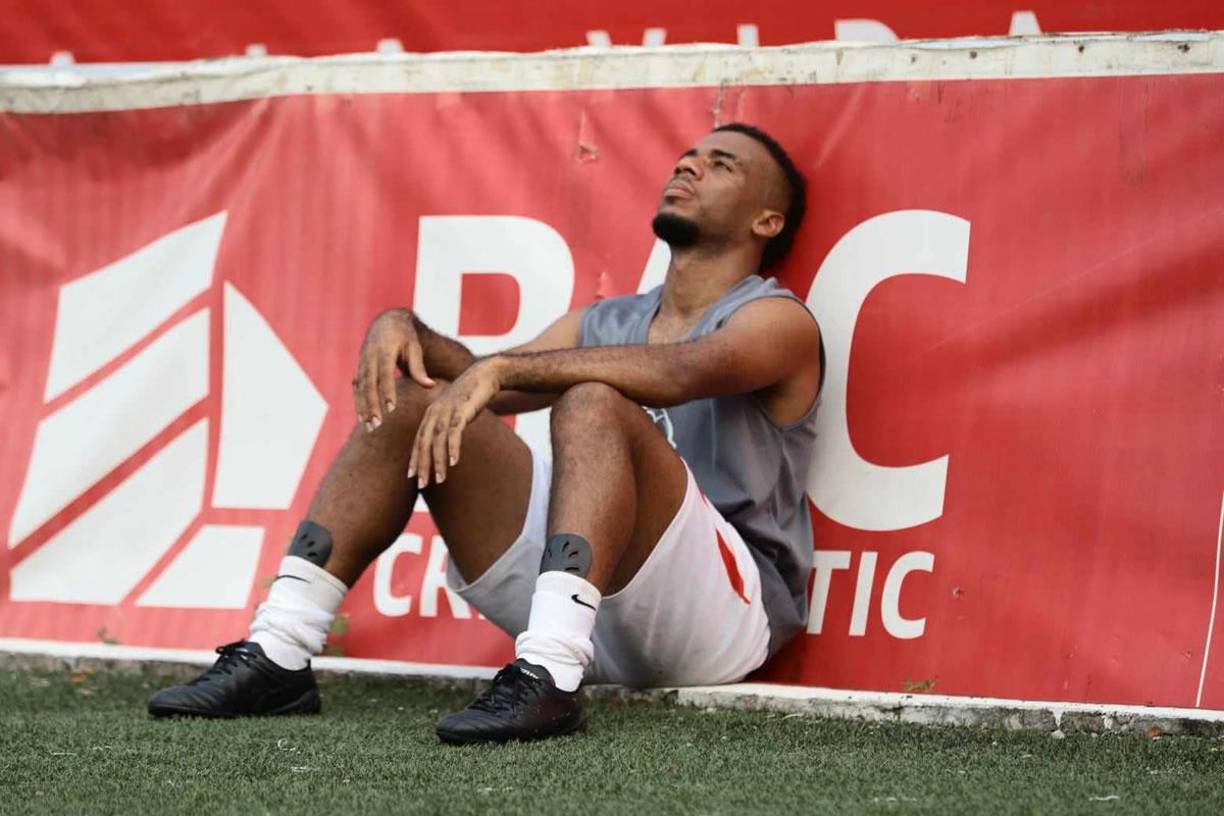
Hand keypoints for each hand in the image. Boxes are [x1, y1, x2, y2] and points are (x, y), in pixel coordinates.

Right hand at [353, 309, 434, 431]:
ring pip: (360, 388)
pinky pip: (357, 388)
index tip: (391, 409)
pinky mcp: (360, 368)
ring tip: (369, 427)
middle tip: (377, 424)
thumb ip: (419, 368)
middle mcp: (370, 357)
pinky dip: (359, 403)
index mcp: (384, 350)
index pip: (385, 374)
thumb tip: (430, 386)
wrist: (386, 323)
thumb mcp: (414, 348)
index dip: (387, 391)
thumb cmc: (405, 337)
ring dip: (363, 408)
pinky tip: (363, 418)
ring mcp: (362, 363)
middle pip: (369, 384)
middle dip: (371, 405)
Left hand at [408, 358, 502, 487]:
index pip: (418, 440)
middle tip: (422, 484)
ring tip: (440, 479)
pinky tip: (454, 462)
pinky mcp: (461, 410)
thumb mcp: (454, 411)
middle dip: (422, 464)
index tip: (412, 477)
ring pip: (437, 440)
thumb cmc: (470, 396)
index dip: (415, 459)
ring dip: (438, 461)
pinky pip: (454, 432)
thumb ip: (446, 426)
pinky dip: (453, 448)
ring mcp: (447, 411)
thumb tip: (444, 444)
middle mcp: (435, 412)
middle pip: (423, 442)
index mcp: (430, 414)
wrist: (485, 375)